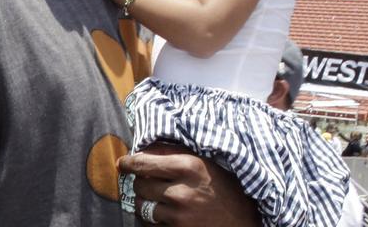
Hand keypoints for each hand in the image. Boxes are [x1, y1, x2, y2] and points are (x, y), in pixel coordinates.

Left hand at [119, 143, 260, 226]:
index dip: (129, 162)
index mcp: (189, 167)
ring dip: (145, 202)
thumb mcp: (205, 163)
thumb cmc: (225, 189)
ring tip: (158, 200)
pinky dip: (150, 220)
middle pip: (140, 184)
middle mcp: (181, 191)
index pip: (144, 162)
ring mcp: (178, 216)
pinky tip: (163, 215)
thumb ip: (175, 153)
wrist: (245, 222)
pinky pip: (148, 225)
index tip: (122, 163)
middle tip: (151, 183)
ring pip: (141, 206)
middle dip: (142, 183)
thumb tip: (143, 148)